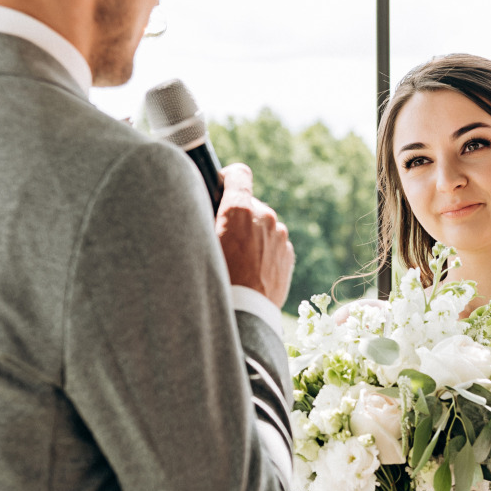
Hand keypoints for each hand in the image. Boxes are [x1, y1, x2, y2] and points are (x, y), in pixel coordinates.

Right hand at [215, 163, 293, 307]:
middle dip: (237, 217)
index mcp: (239, 210)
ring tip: (237, 262)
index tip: (223, 186)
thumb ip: (207, 220)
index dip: (229, 178)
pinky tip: (251, 270)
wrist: (246, 316)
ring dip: (251, 235)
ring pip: (262, 225)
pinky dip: (263, 251)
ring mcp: (280, 235)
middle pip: (249, 204)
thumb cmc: (217, 281)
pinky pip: (272, 243)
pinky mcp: (288, 253)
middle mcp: (264, 216)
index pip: (239, 174)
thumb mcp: (202, 245)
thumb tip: (209, 211)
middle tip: (222, 240)